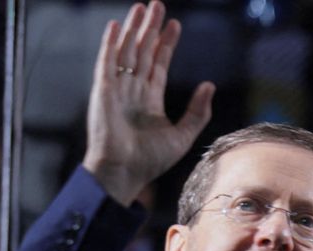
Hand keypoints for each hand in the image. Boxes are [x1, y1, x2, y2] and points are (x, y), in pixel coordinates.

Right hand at [81, 1, 213, 205]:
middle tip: (157, 5)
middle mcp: (132, 90)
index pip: (158, 64)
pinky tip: (116, 26)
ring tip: (142, 7)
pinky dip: (110, 44)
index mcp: (149, 100)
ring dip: (133, 29)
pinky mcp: (103, 90)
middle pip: (142, 51)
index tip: (175, 25)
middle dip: (150, 28)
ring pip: (126, 51)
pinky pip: (106, 62)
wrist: (125, 171)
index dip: (166, 44)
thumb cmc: (150, 160)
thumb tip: (209, 85)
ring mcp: (117, 88)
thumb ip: (198, 111)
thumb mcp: (183, 135)